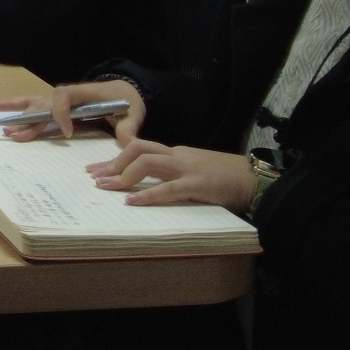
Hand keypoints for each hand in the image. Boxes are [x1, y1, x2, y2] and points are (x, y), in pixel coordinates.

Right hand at [0, 78, 143, 140]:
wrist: (125, 89)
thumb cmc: (127, 101)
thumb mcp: (133, 114)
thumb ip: (129, 128)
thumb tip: (129, 142)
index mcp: (83, 93)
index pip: (65, 98)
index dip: (61, 114)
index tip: (67, 133)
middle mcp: (66, 94)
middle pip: (43, 105)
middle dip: (32, 122)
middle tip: (19, 136)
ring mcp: (57, 99)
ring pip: (34, 106)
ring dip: (19, 117)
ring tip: (4, 128)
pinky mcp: (54, 104)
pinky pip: (31, 103)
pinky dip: (13, 104)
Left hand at [90, 136, 257, 211]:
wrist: (256, 179)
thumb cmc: (227, 179)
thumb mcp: (195, 173)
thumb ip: (175, 177)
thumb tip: (149, 189)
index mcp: (176, 154)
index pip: (140, 148)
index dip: (115, 158)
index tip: (97, 169)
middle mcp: (178, 156)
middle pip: (138, 149)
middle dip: (113, 162)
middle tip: (94, 177)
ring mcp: (188, 168)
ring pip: (148, 161)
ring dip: (123, 174)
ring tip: (105, 187)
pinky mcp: (199, 184)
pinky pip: (168, 188)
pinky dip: (148, 194)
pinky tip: (131, 201)